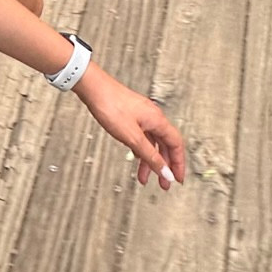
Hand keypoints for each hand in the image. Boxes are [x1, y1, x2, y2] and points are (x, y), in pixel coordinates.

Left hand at [74, 63, 185, 190]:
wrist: (93, 88)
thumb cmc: (111, 106)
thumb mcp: (132, 137)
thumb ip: (150, 156)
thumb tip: (166, 172)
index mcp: (158, 120)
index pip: (176, 145)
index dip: (178, 163)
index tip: (177, 178)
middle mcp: (153, 117)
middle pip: (165, 145)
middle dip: (164, 166)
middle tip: (163, 183)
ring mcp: (142, 116)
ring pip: (152, 142)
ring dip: (150, 160)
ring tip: (144, 177)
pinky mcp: (131, 116)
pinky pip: (142, 136)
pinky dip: (141, 150)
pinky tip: (136, 157)